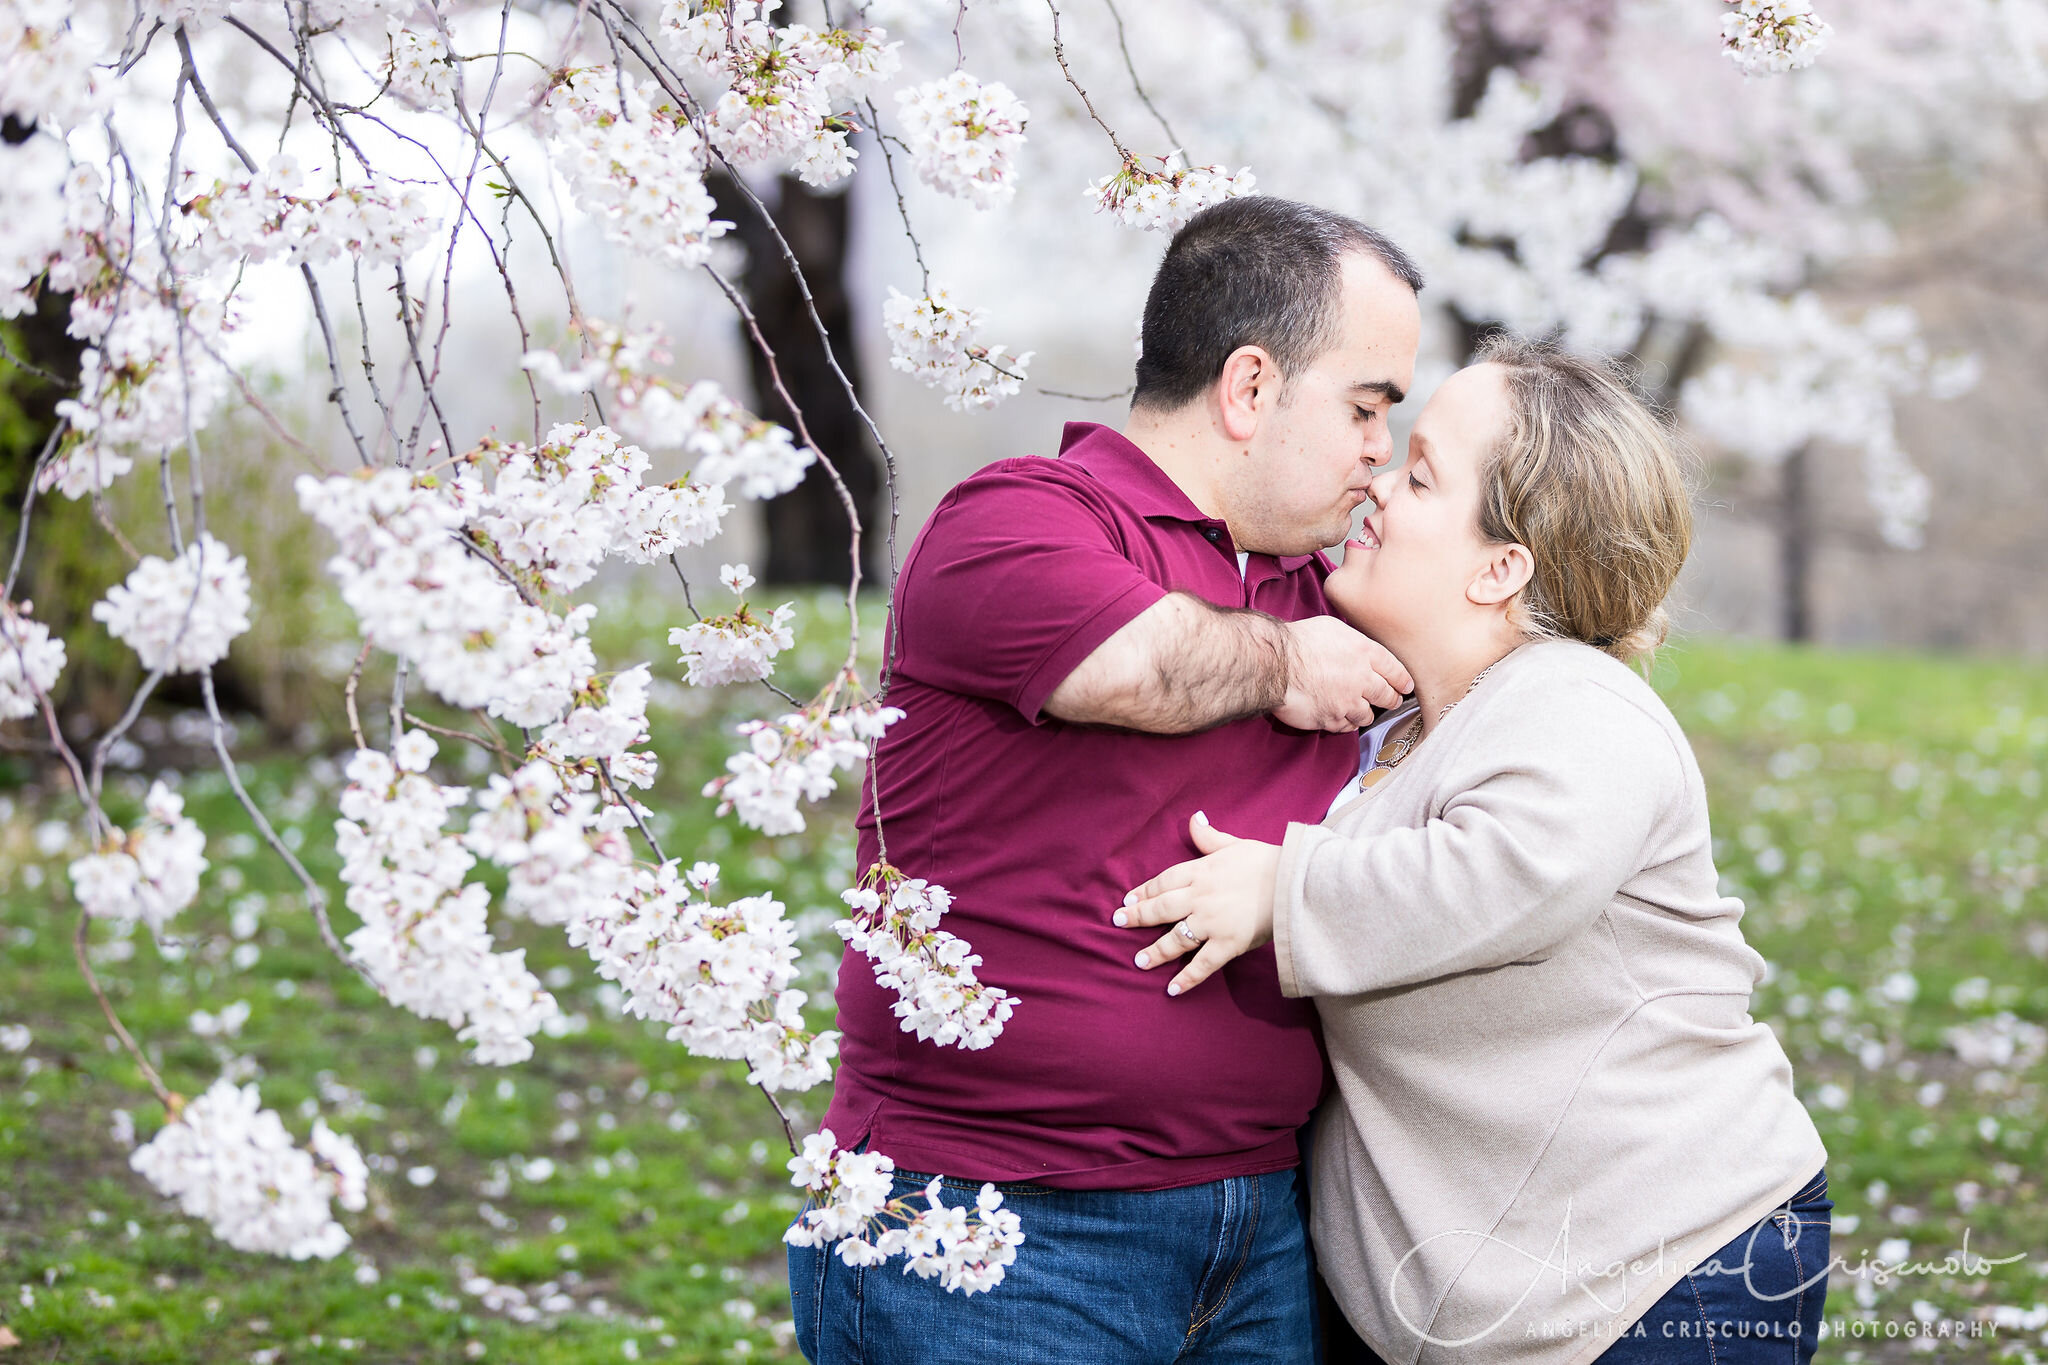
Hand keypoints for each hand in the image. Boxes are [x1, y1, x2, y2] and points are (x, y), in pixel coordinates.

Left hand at [1114, 812, 1281, 995]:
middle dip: (1137, 917)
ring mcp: (1211, 922)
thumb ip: (1209, 837)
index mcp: (1200, 872)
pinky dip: (1186, 978)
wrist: (1293, 883)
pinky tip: (1171, 989)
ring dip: (1155, 951)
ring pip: (1174, 939)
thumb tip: (1194, 818)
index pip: (1163, 882)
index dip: (1144, 891)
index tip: (1128, 898)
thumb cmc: (1267, 861)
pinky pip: (1201, 964)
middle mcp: (1199, 897)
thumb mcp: (1234, 843)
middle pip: (1160, 908)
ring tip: (1138, 962)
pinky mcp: (1227, 944)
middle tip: (1118, 923)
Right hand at [1273, 615, 1411, 731]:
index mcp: (1363, 652)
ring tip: (1361, 710)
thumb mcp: (1331, 628)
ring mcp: (1347, 701)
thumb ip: (1350, 641)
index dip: (1402, 680)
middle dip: (1391, 699)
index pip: (1394, 669)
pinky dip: (1345, 722)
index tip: (1406, 686)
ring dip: (1365, 712)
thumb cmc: (1296, 642)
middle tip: (1392, 701)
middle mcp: (1361, 678)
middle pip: (1387, 695)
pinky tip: (1340, 717)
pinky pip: (1346, 726)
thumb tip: (1355, 647)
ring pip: (1368, 715)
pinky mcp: (1331, 719)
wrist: (1275, 664)